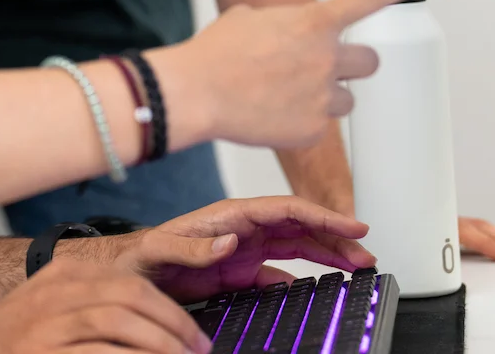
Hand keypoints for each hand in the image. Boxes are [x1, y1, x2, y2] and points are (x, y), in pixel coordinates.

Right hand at [0, 259, 208, 353]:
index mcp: (64, 274)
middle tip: (197, 351)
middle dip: (174, 326)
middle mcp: (56, 291)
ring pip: (120, 322)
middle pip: (131, 296)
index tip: (193, 336)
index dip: (172, 311)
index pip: (132, 282)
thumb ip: (95, 302)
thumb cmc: (17, 339)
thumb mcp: (52, 306)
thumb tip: (155, 322)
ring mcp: (47, 323)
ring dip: (160, 345)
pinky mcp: (43, 353)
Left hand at [100, 198, 373, 302]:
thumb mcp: (162, 250)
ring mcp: (244, 248)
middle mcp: (242, 229)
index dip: (323, 215)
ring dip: (327, 254)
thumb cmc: (142, 256)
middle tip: (367, 254)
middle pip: (300, 227)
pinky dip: (304, 277)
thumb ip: (194, 247)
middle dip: (335, 237)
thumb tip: (229, 242)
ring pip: (297, 246)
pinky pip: (280, 271)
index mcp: (230, 216)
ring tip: (357, 266)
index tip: (354, 225)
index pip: (286, 210)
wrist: (127, 273)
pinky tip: (319, 285)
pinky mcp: (239, 270)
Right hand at [153, 0, 446, 150]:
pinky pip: (317, 124)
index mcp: (313, 23)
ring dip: (324, 96)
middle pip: (369, 63)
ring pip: (344, 99)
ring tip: (281, 95)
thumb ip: (283, 24)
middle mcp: (327, 58)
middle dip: (351, 65)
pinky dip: (297, 121)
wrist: (196, 93)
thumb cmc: (215, 51)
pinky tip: (267, 114)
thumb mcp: (249, 19)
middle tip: (321, 68)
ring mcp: (323, 96)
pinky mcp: (312, 130)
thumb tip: (286, 38)